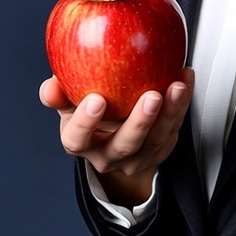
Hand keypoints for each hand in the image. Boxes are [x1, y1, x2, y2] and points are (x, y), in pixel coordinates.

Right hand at [39, 68, 193, 205]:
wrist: (113, 136)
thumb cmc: (91, 114)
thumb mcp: (69, 104)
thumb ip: (59, 94)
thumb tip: (50, 85)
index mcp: (81, 144)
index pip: (78, 139)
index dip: (85, 122)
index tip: (96, 99)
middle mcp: (109, 156)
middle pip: (125, 145)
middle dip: (140, 122)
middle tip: (151, 96)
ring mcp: (137, 157)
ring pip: (156, 140)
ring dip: (170, 112)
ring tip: (177, 86)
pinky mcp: (160, 150)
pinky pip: (175, 128)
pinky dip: (182, 104)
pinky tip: (185, 78)